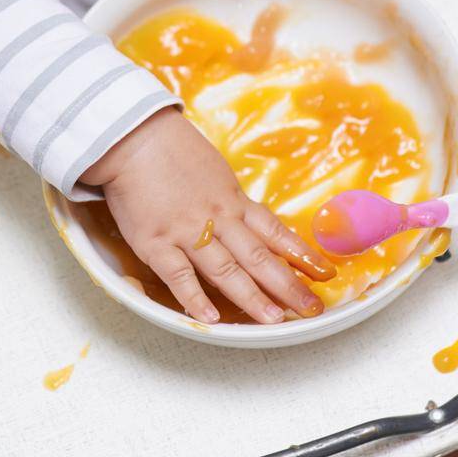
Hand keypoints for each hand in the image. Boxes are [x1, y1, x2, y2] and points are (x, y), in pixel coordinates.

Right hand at [79, 107, 333, 323]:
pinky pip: (179, 276)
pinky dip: (195, 298)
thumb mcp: (214, 170)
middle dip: (289, 286)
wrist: (132, 136)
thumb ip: (229, 198)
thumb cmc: (171, 148)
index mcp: (233, 200)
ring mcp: (187, 232)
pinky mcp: (156, 243)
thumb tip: (247, 218)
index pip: (275, 231)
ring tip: (275, 320)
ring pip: (226, 271)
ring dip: (252, 297)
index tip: (325, 274)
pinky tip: (210, 318)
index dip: (301, 254)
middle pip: (259, 257)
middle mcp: (218, 218)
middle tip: (312, 308)